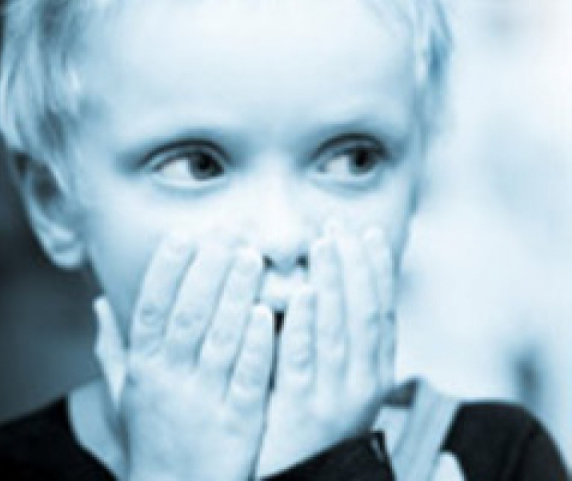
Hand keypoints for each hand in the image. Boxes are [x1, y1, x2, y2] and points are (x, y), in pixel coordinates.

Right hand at [95, 236, 274, 480]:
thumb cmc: (153, 435)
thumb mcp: (126, 394)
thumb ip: (113, 347)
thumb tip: (99, 303)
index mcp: (145, 368)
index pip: (151, 309)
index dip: (167, 270)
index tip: (185, 235)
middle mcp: (171, 379)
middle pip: (189, 314)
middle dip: (208, 269)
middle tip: (227, 231)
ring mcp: (204, 400)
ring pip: (220, 338)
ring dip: (235, 295)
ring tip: (251, 257)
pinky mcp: (238, 422)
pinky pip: (246, 377)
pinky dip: (255, 345)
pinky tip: (267, 313)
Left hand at [256, 222, 395, 476]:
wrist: (301, 479)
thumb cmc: (315, 422)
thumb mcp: (341, 382)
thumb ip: (343, 341)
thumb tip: (335, 288)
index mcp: (376, 373)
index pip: (382, 311)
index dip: (377, 270)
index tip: (368, 233)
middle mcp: (363, 382)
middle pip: (363, 312)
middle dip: (355, 265)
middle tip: (340, 226)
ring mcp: (334, 395)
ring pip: (338, 328)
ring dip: (333, 282)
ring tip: (324, 243)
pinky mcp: (300, 407)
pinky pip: (304, 358)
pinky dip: (305, 322)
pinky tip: (302, 291)